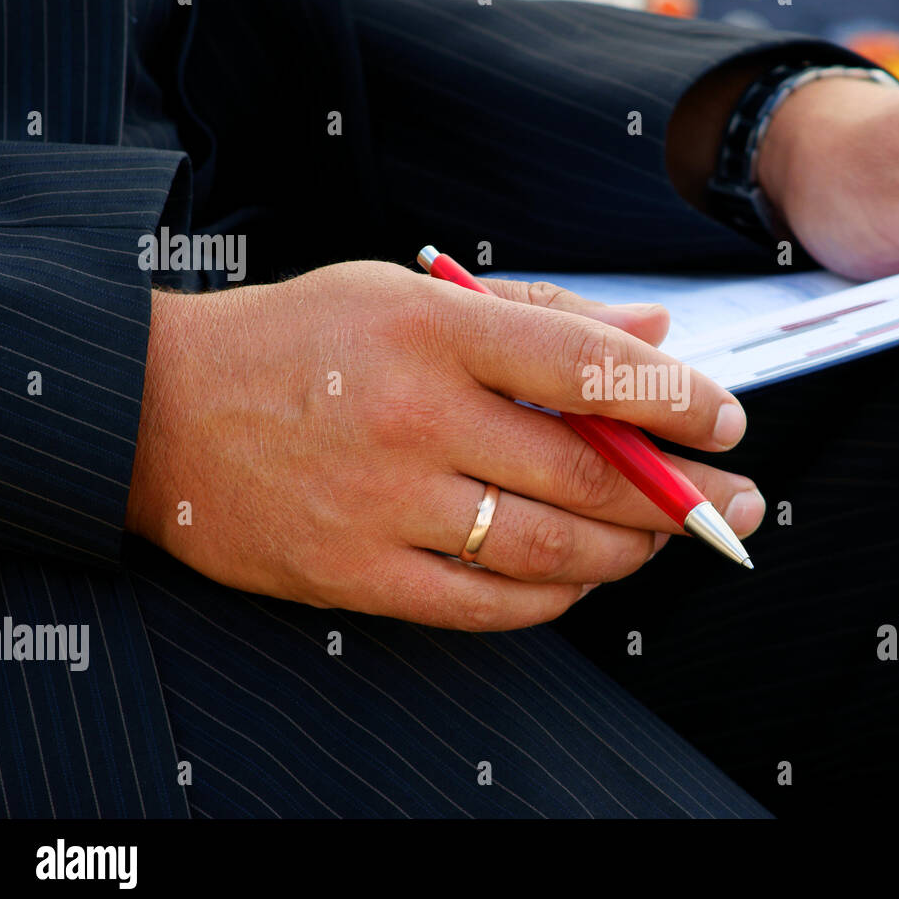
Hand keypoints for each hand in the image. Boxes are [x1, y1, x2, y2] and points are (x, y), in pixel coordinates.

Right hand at [126, 262, 763, 629]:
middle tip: (739, 505)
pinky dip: (555, 595)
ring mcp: (383, 503)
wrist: (159, 410)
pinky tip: (583, 574)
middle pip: (587, 472)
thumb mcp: (412, 294)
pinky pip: (487, 604)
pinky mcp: (355, 573)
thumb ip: (542, 315)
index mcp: (435, 329)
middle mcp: (415, 416)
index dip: (679, 399)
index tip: (729, 420)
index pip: (589, 367)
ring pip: (550, 547)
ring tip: (664, 538)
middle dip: (684, 495)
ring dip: (629, 550)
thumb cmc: (301, 341)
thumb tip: (656, 339)